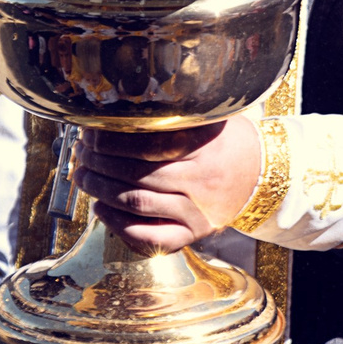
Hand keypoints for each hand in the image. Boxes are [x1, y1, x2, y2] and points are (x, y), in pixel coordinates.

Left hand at [75, 119, 262, 255]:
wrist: (262, 175)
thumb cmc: (227, 141)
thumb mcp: (208, 118)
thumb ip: (174, 112)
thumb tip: (119, 106)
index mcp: (204, 147)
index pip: (146, 144)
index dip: (110, 140)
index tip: (90, 133)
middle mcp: (201, 181)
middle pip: (136, 173)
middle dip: (98, 163)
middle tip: (80, 154)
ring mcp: (197, 212)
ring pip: (138, 203)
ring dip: (101, 190)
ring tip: (83, 177)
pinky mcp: (193, 235)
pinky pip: (150, 237)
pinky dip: (119, 224)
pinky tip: (101, 209)